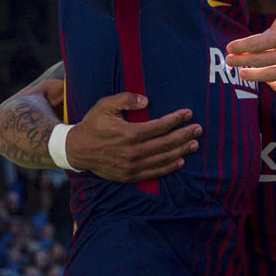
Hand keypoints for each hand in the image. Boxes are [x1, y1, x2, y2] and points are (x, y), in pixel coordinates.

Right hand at [67, 93, 200, 181]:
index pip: (160, 126)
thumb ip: (125, 99)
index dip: (176, 120)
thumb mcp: (104, 105)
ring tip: (194, 144)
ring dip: (181, 151)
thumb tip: (146, 100)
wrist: (77, 149)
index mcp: (128, 134)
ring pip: (163, 159)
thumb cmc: (93, 124)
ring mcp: (132, 166)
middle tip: (198, 129)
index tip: (188, 113)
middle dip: (184, 135)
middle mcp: (133, 152)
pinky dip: (169, 167)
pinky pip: (154, 172)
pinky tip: (180, 161)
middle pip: (166, 143)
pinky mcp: (129, 176)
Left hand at [227, 7, 275, 92]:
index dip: (241, 46)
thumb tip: (266, 34)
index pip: (257, 43)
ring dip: (252, 75)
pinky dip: (274, 85)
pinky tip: (269, 81)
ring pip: (268, 76)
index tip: (230, 47)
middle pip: (258, 60)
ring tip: (243, 74)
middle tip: (229, 61)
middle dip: (240, 61)